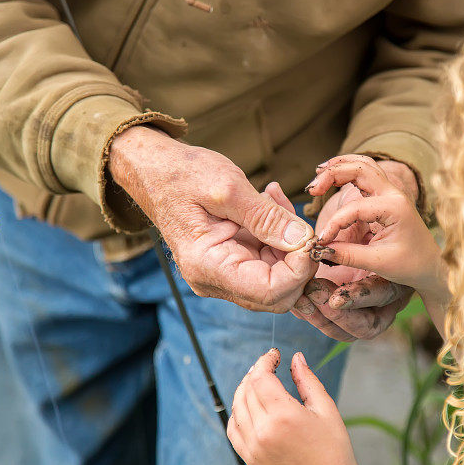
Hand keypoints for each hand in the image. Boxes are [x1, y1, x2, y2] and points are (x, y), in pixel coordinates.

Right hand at [109, 126, 315, 311]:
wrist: (154, 170)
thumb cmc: (181, 174)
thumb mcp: (228, 187)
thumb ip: (267, 217)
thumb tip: (303, 240)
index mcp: (207, 267)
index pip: (271, 292)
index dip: (300, 269)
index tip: (309, 236)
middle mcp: (214, 281)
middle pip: (279, 294)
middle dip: (300, 259)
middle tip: (298, 218)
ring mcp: (223, 275)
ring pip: (279, 278)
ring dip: (290, 242)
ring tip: (275, 199)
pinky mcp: (232, 262)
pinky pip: (268, 261)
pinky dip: (279, 235)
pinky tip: (270, 203)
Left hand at [227, 349, 372, 464]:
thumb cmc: (333, 447)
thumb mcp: (325, 408)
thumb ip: (306, 379)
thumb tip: (295, 357)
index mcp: (284, 415)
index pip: (261, 377)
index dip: (266, 361)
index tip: (275, 355)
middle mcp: (264, 430)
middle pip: (247, 389)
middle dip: (256, 372)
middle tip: (268, 365)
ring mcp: (253, 446)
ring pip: (236, 407)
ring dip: (244, 389)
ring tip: (258, 382)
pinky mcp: (250, 458)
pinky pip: (233, 429)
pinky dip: (236, 412)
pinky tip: (248, 405)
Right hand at [310, 156, 444, 293]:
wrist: (432, 266)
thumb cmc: (411, 265)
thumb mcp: (379, 262)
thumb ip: (347, 255)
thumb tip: (320, 250)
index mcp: (395, 208)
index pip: (355, 209)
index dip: (334, 224)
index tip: (322, 241)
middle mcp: (394, 194)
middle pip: (360, 169)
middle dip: (333, 174)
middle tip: (312, 188)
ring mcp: (391, 193)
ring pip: (364, 165)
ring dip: (340, 165)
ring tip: (318, 172)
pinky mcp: (386, 197)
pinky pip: (367, 175)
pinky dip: (349, 170)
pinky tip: (332, 174)